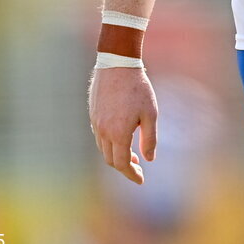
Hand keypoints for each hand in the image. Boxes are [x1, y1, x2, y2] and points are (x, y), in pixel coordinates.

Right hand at [88, 67, 157, 183]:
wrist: (118, 64)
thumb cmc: (138, 88)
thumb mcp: (150, 113)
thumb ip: (149, 139)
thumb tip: (149, 159)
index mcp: (118, 134)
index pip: (121, 164)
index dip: (131, 174)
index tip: (141, 180)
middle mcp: (103, 131)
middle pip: (110, 159)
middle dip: (124, 167)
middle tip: (138, 166)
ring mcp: (96, 122)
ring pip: (103, 148)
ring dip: (115, 155)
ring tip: (130, 153)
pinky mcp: (93, 113)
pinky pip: (99, 136)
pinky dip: (109, 143)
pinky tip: (120, 136)